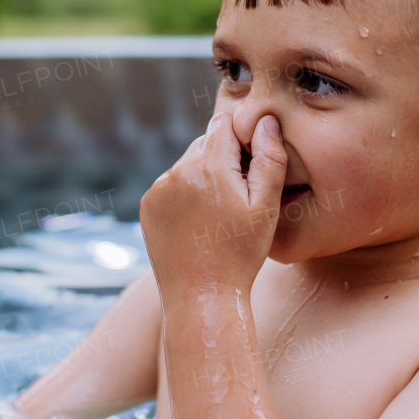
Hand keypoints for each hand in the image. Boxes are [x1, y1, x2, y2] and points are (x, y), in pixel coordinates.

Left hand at [139, 112, 286, 299]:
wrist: (201, 297)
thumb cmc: (240, 254)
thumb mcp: (266, 208)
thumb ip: (270, 158)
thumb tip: (266, 121)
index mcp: (208, 166)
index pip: (224, 125)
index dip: (242, 139)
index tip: (251, 164)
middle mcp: (177, 171)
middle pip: (205, 143)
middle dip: (223, 158)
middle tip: (238, 194)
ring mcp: (158, 188)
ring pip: (187, 164)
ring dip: (203, 176)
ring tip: (218, 213)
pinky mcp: (147, 205)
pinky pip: (170, 184)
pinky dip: (184, 194)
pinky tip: (198, 221)